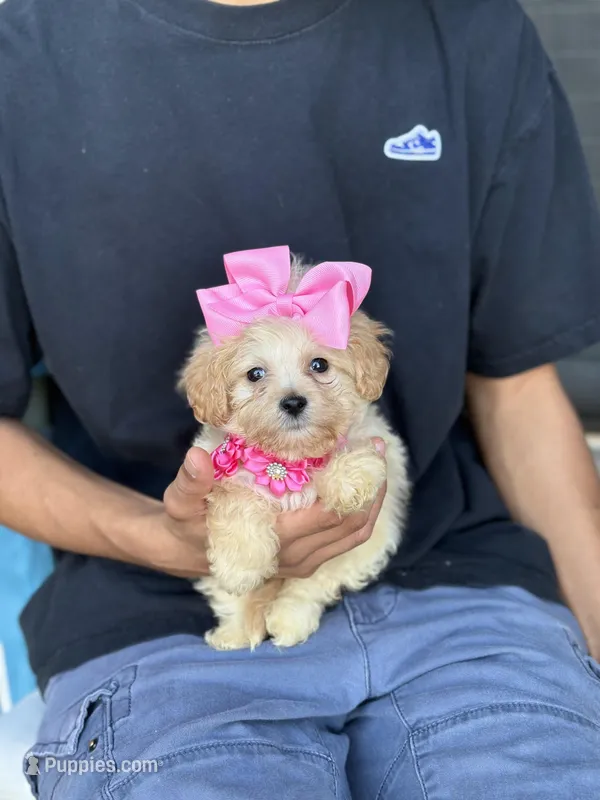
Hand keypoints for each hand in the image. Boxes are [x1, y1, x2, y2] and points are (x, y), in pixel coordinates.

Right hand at [148, 439, 386, 579]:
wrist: (185, 551)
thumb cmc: (188, 523)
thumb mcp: (182, 502)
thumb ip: (191, 482)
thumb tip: (197, 458)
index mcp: (274, 540)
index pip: (328, 517)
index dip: (353, 485)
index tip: (365, 450)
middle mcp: (295, 556)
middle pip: (351, 526)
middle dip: (371, 488)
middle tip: (376, 449)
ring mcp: (303, 561)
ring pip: (353, 536)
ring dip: (370, 502)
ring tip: (375, 464)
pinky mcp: (306, 560)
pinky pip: (343, 541)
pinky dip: (358, 515)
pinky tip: (358, 485)